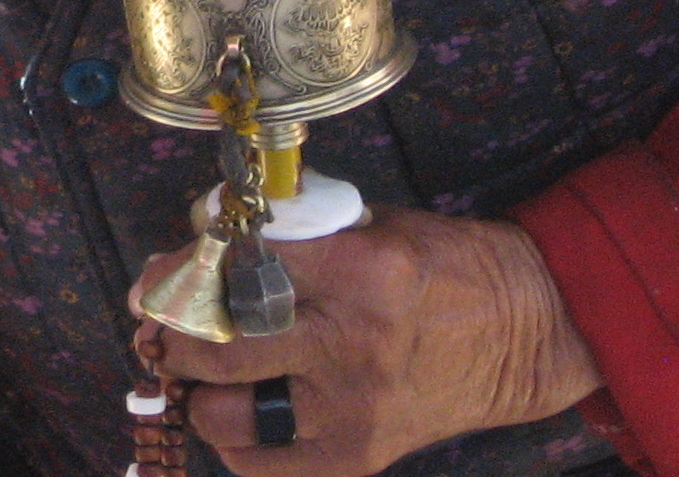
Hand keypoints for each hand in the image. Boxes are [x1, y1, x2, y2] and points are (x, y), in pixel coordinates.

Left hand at [132, 208, 601, 475]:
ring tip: (198, 371)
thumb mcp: (366, 226)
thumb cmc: (438, 265)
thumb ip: (288, 236)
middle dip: (172, 336)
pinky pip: (261, 465)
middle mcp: (349, 343)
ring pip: (225, 414)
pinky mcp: (359, 457)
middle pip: (216, 347)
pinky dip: (235, 442)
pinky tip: (241, 411)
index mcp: (356, 270)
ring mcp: (353, 409)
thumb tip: (198, 242)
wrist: (524, 331)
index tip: (154, 276)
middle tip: (162, 325)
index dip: (180, 270)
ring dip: (196, 391)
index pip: (235, 267)